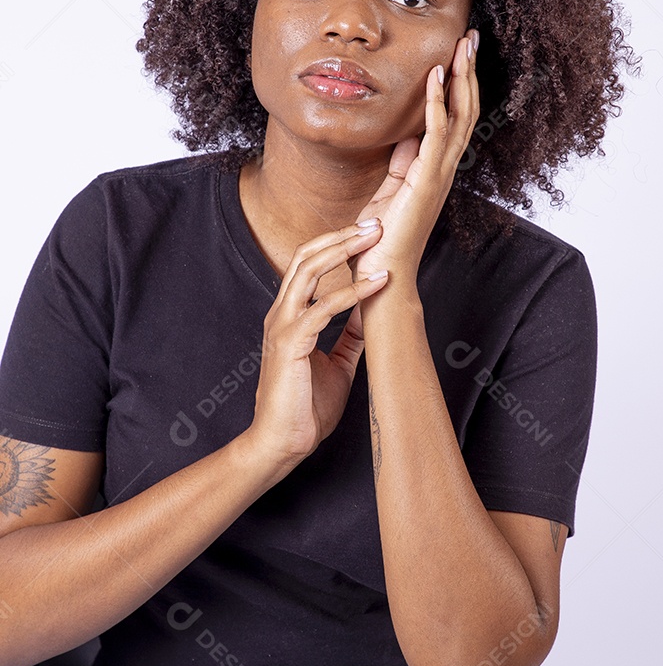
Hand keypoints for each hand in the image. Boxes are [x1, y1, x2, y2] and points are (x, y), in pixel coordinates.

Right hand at [248, 220, 387, 472]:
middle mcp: (281, 313)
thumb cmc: (305, 407)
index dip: (335, 243)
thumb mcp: (337, 363)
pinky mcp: (290, 343)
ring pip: (308, 270)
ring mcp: (282, 325)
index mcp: (289, 315)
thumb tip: (370, 312)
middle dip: (341, 235)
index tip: (367, 232)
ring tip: (374, 238)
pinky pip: (323, 308)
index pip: (307, 263)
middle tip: (374, 222)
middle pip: (305, 256)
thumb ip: (348, 335)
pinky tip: (377, 283)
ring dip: (344, 250)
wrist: (282, 443)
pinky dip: (352, 292)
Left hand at [352, 30, 479, 285]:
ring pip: (460, 116)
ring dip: (461, 78)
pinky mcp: (426, 181)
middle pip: (467, 110)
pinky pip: (436, 134)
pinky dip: (437, 103)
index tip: (459, 53)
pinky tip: (435, 76)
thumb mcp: (390, 189)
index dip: (460, 85)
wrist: (382, 278)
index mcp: (436, 169)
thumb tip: (406, 136)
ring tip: (462, 44)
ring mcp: (439, 175)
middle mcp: (444, 169)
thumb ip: (402, 162)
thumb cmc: (382, 240)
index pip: (456, 118)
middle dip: (469, 72)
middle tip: (471, 37)